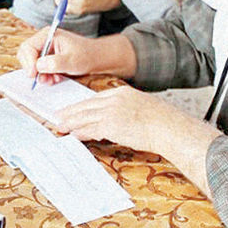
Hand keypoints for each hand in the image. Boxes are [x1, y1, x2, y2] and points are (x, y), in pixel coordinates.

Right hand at [16, 27, 100, 84]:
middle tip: (43, 79)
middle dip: (33, 69)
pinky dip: (45, 76)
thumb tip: (38, 66)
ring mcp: (45, 50)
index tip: (33, 74)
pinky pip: (39, 69)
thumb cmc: (86, 55)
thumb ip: (55, 63)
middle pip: (26, 55)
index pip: (28, 47)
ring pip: (32, 64)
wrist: (96, 58)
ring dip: (41, 75)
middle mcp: (44, 41)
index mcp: (48, 35)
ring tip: (53, 79)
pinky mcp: (47, 59)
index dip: (28, 62)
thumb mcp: (71, 61)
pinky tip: (56, 78)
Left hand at [56, 85, 220, 196]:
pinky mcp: (112, 125)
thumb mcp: (141, 108)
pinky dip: (81, 132)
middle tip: (58, 116)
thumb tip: (115, 121)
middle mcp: (114, 100)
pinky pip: (91, 129)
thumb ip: (125, 111)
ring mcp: (112, 112)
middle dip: (71, 112)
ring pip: (85, 116)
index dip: (82, 105)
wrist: (169, 127)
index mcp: (122, 93)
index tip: (73, 109)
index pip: (96, 98)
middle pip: (86, 105)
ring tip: (60, 125)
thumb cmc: (162, 121)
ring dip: (71, 122)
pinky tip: (74, 134)